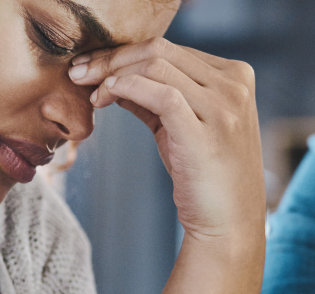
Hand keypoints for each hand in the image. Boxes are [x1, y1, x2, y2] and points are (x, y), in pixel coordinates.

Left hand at [68, 37, 263, 293]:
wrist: (228, 225)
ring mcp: (224, 108)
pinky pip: (160, 93)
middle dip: (112, 57)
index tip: (92, 66)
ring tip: (88, 89)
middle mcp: (235, 86)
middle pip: (161, 51)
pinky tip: (106, 97)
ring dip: (112, 73)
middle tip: (78, 72)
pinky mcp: (206, 131)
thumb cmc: (206, 178)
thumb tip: (114, 77)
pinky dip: (126, 87)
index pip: (171, 49)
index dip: (125, 53)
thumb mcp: (183, 128)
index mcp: (236, 76)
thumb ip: (155, 97)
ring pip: (156, 66)